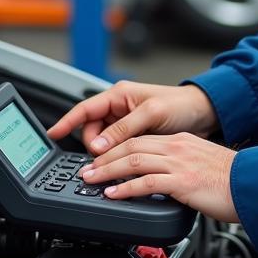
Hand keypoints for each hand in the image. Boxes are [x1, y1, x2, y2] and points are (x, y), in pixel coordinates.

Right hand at [47, 81, 219, 154]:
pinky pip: (117, 148)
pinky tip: (123, 163)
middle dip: (94, 144)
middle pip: (91, 130)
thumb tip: (99, 145)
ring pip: (103, 142)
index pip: (84, 109)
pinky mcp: (135, 136)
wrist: (204, 114)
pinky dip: (117, 156)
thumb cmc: (181, 105)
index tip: (53, 134)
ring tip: (118, 160)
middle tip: (102, 157)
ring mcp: (126, 123)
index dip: (67, 121)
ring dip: (107, 152)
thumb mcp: (152, 114)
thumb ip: (124, 128)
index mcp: (119, 95)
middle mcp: (119, 108)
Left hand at [81, 133, 239, 222]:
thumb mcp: (203, 166)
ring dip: (108, 170)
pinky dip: (126, 188)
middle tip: (87, 168)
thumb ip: (182, 169)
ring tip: (92, 179)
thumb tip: (165, 182)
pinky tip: (114, 194)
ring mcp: (180, 163)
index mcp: (182, 142)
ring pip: (134, 160)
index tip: (102, 159)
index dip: (117, 148)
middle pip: (132, 146)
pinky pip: (147, 182)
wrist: (254, 185)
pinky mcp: (182, 181)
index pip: (141, 139)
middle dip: (105, 157)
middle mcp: (178, 148)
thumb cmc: (234, 181)